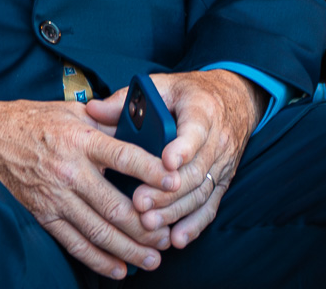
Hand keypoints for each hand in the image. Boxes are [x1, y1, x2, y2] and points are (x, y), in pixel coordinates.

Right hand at [0, 95, 171, 279]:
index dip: (152, 171)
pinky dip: (98, 260)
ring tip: (152, 259)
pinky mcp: (43, 214)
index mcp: (81, 139)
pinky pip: (74, 243)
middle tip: (167, 236)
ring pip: (99, 231)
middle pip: (116, 206)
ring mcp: (55, 196)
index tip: (176, 181)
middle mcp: (69, 170)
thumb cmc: (36, 120)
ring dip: (129, 249)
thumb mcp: (73, 110)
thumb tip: (146, 126)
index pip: (124, 156)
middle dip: (147, 226)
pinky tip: (118, 269)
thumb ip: (109, 121)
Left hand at [87, 70, 262, 249]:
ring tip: (148, 223)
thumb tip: (92, 109)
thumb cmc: (188, 94)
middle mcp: (217, 139)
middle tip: (139, 203)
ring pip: (200, 192)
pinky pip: (210, 206)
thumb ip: (127, 99)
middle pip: (194, 170)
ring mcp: (222, 164)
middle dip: (166, 191)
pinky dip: (194, 225)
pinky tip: (176, 239)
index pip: (195, 130)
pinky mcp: (222, 181)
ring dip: (175, 211)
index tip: (166, 162)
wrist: (233, 100)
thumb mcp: (162, 86)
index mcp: (202, 110)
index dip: (182, 148)